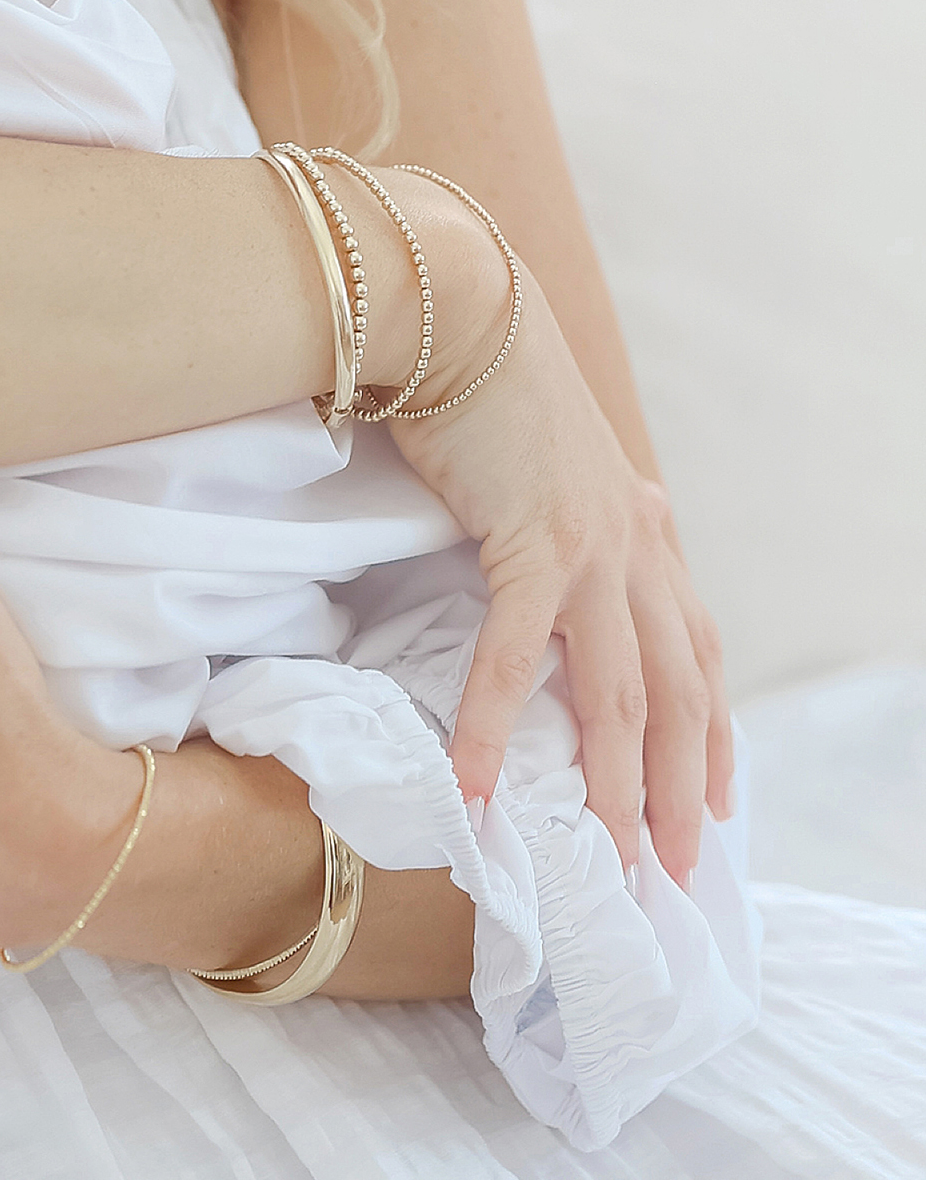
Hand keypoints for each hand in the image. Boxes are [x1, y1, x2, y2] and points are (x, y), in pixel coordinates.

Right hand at [384, 235, 731, 889]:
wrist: (460, 309)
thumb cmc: (487, 382)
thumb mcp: (552, 464)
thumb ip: (570, 517)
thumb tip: (565, 549)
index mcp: (644, 529)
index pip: (698, 653)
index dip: (714, 734)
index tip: (719, 804)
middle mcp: (638, 546)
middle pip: (678, 696)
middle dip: (681, 789)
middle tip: (672, 869)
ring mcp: (595, 548)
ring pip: (620, 694)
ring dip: (614, 785)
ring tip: (607, 857)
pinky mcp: (533, 541)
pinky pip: (517, 657)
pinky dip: (498, 727)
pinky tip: (481, 784)